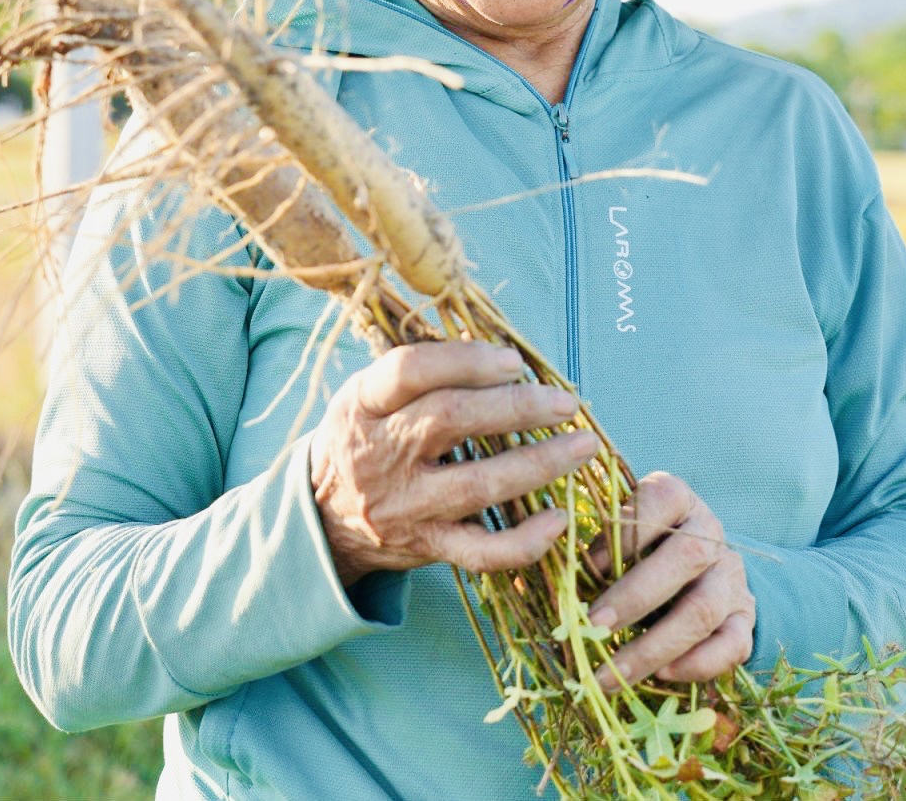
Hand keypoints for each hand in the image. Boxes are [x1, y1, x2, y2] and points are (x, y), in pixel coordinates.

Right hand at [310, 340, 600, 586]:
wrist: (323, 517)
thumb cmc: (364, 438)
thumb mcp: (368, 395)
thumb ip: (423, 373)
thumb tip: (499, 353)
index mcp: (364, 404)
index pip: (410, 371)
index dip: (466, 361)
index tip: (513, 361)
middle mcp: (381, 454)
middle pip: (450, 420)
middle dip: (516, 407)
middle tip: (565, 402)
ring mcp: (405, 506)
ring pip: (476, 485)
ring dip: (538, 464)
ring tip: (582, 445)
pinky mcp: (427, 546)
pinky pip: (480, 553)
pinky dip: (525, 542)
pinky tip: (558, 519)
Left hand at [583, 471, 755, 689]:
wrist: (700, 564)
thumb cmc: (642, 544)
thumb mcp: (621, 530)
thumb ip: (601, 544)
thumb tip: (567, 579)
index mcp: (677, 499)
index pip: (660, 502)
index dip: (625, 534)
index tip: (588, 564)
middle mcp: (710, 533)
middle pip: (686, 558)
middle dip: (635, 596)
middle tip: (594, 625)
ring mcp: (731, 577)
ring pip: (703, 610)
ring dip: (654, 646)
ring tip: (613, 674)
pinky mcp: (744, 617)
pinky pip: (732, 645)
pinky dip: (696, 665)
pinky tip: (661, 677)